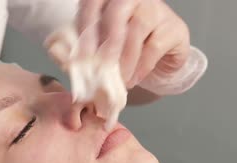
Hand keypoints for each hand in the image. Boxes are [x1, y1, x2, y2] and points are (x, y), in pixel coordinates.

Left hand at [76, 0, 190, 88]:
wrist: (159, 54)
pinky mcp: (173, 27)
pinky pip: (154, 46)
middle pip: (117, 12)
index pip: (92, 2)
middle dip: (105, 43)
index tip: (78, 53)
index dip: (83, 26)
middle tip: (99, 68)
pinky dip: (140, 67)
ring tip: (116, 80)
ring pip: (136, 29)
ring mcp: (155, 9)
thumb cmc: (124, 47)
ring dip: (123, 60)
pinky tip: (132, 79)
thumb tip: (63, 60)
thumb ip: (80, 49)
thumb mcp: (99, 46)